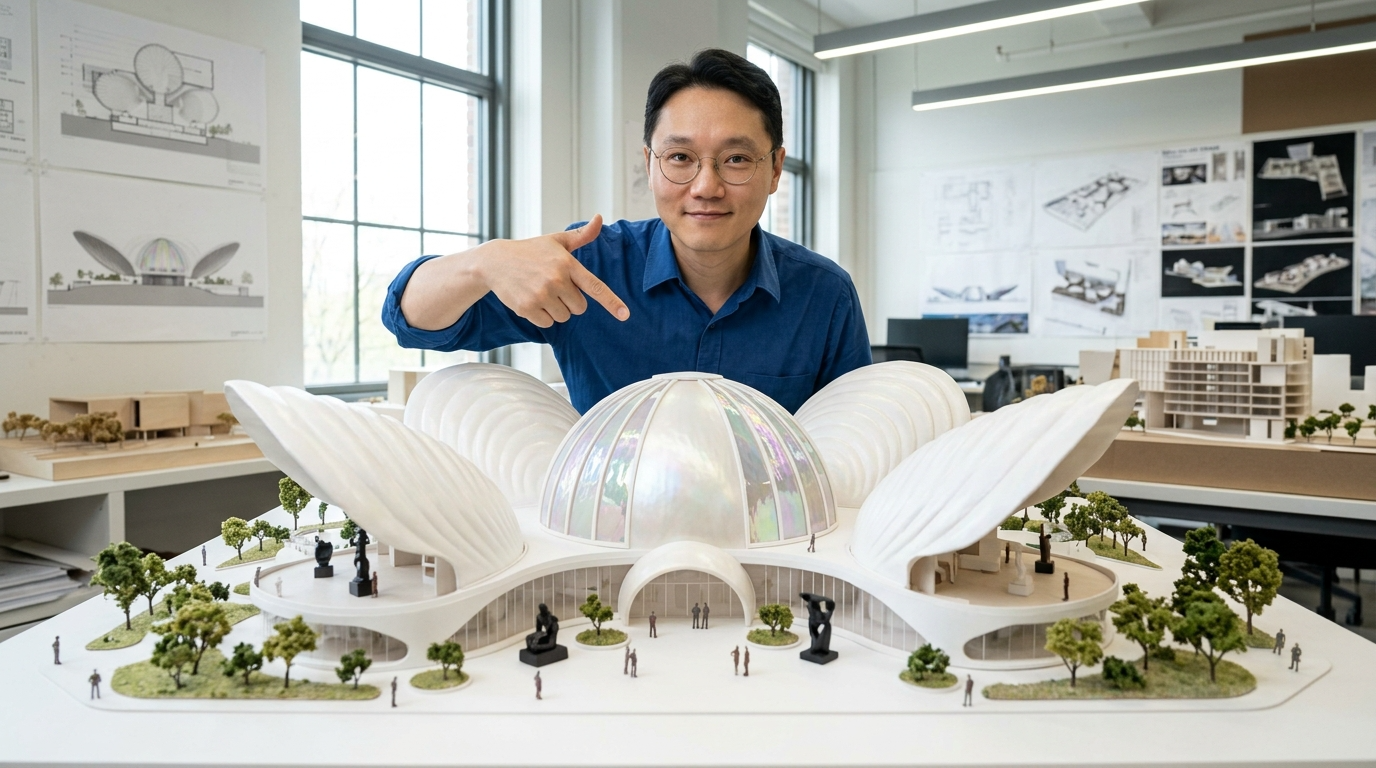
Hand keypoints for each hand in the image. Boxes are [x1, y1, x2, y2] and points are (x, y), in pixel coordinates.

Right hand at [479, 215, 629, 327]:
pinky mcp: (527, 308)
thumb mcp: (556, 241)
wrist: (495, 261)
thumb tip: (600, 218)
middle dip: (570, 301)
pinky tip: (531, 300)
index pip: (595, 286)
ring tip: (540, 291)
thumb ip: (582, 235)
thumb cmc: (530, 251)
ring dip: (555, 309)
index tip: (625, 315)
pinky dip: (541, 316)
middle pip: (579, 307)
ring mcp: (541, 294)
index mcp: (567, 263)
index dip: (611, 302)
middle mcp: (556, 279)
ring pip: (564, 316)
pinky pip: (548, 323)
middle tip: (553, 286)